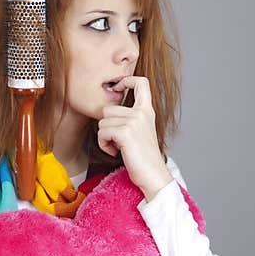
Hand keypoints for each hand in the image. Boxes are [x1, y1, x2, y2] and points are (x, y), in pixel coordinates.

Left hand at [98, 76, 172, 199]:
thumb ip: (131, 117)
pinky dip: (103, 145)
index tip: (117, 86)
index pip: (141, 82)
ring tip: (119, 147)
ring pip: (102, 123)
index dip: (127, 80)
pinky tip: (115, 152)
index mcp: (147, 111)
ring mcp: (134, 122)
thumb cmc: (143, 157)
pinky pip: (101, 133)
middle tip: (119, 141)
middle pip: (108, 109)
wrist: (153, 175)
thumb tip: (108, 111)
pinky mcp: (125, 133)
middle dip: (107, 127)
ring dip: (104, 138)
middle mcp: (142, 113)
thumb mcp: (141, 131)